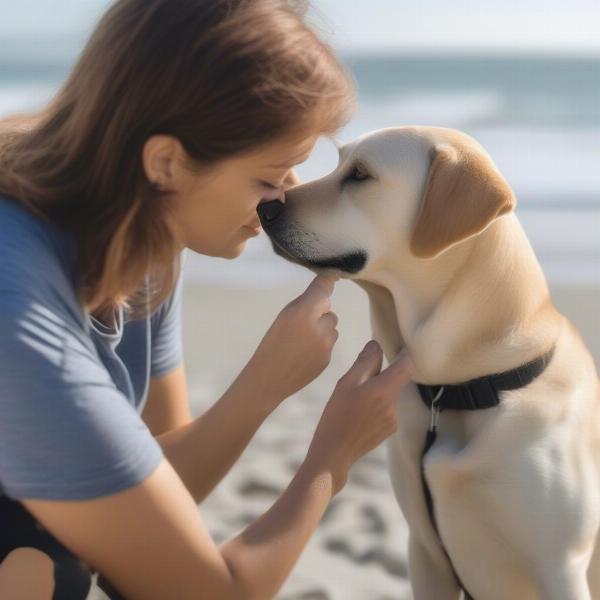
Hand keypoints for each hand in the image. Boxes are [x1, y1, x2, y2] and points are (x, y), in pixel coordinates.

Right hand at [248, 274, 338, 405]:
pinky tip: (304, 353)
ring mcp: (326, 345)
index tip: (335, 274)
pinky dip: (321, 344)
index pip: (323, 289)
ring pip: (332, 327)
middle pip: (330, 310)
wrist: (268, 378)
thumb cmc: (272, 343)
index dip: (329, 280)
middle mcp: (319, 327)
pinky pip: (330, 343)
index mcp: (303, 313)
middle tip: (300, 325)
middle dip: (320, 314)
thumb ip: (306, 303)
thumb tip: (326, 296)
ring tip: (301, 342)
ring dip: (322, 330)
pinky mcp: (328, 358)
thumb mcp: (284, 316)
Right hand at [305, 341, 413, 494]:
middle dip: (382, 374)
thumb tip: (377, 345)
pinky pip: (387, 409)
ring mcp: (393, 419)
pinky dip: (376, 405)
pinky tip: (358, 413)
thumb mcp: (346, 383)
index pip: (407, 366)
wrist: (334, 453)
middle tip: (359, 377)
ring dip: (378, 391)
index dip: (404, 354)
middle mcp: (394, 404)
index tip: (397, 348)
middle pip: (396, 380)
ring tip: (354, 399)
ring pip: (390, 394)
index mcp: (384, 390)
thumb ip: (364, 362)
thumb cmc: (336, 415)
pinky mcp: (389, 430)